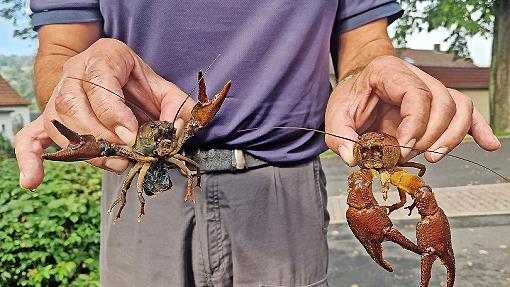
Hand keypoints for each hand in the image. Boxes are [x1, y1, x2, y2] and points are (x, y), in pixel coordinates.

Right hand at [15, 38, 193, 189]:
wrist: (114, 76)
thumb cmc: (140, 85)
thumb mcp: (165, 89)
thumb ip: (178, 107)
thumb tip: (178, 130)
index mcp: (106, 56)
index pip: (99, 82)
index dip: (114, 112)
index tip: (131, 136)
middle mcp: (75, 71)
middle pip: (72, 104)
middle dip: (100, 135)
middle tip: (125, 154)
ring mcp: (58, 94)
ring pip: (57, 123)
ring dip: (83, 150)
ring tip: (112, 164)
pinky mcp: (51, 118)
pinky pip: (31, 137)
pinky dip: (30, 159)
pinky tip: (33, 181)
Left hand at [325, 55, 499, 165]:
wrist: (357, 86)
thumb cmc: (350, 96)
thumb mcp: (336, 114)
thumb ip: (340, 136)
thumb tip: (353, 158)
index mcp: (389, 71)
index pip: (416, 94)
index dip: (415, 124)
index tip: (403, 148)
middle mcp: (416, 76)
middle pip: (442, 103)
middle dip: (429, 136)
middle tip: (407, 155)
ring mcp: (431, 88)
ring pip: (459, 107)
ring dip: (451, 137)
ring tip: (434, 156)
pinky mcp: (438, 104)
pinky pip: (466, 112)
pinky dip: (478, 128)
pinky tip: (488, 144)